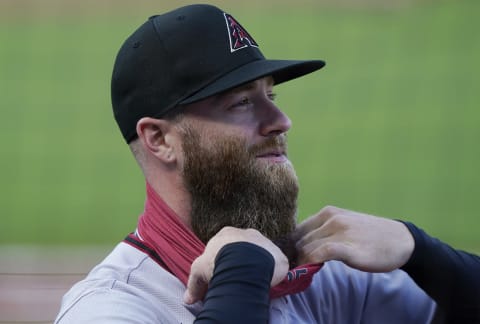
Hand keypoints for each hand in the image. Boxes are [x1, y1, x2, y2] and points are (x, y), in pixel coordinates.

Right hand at [183, 226, 288, 303]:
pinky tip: (265, 283)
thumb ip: (194, 284)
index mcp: (227, 233)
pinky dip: (270, 273)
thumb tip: (187, 299)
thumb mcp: (199, 271)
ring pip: (260, 255)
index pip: (224, 246)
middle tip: (236, 279)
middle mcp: (246, 233)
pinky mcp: (277, 253)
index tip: (220, 274)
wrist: (245, 261)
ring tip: (251, 283)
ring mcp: (263, 241)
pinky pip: (274, 264)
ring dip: (256, 267)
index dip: (221, 260)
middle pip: (243, 249)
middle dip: (240, 262)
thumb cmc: (218, 261)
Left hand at [294, 206, 413, 272]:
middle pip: (300, 241)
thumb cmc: (370, 234)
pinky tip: (311, 269)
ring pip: (308, 248)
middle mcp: (332, 219)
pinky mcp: (350, 248)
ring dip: (302, 262)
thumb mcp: (344, 224)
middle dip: (295, 256)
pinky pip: (323, 253)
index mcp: (328, 212)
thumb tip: (301, 246)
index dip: (291, 246)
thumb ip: (324, 230)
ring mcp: (341, 232)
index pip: (298, 230)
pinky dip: (312, 262)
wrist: (401, 240)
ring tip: (301, 272)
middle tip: (295, 270)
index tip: (291, 259)